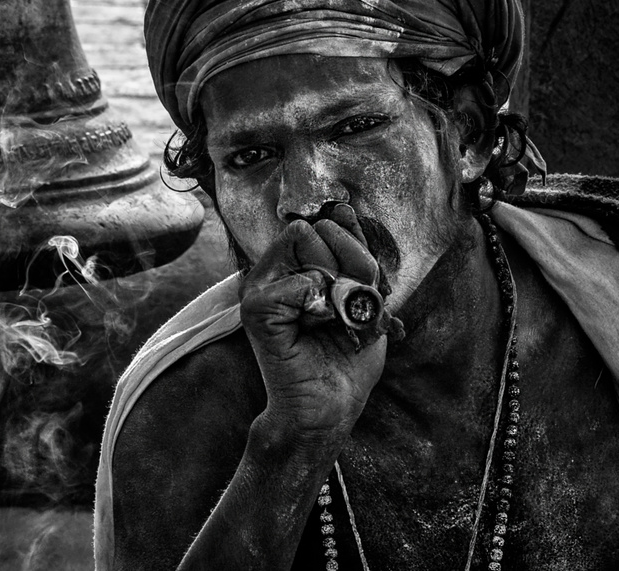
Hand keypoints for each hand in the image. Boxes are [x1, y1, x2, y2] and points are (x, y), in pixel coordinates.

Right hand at [238, 204, 388, 447]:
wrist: (330, 408)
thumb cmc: (347, 359)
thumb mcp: (363, 297)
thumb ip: (354, 256)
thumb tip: (345, 211)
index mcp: (293, 266)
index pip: (326, 224)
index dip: (354, 251)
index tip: (360, 290)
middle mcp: (271, 271)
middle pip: (315, 226)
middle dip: (348, 262)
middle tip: (349, 306)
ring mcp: (258, 287)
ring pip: (304, 239)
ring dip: (336, 283)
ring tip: (334, 319)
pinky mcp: (255, 310)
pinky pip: (300, 282)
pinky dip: (321, 305)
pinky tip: (317, 329)